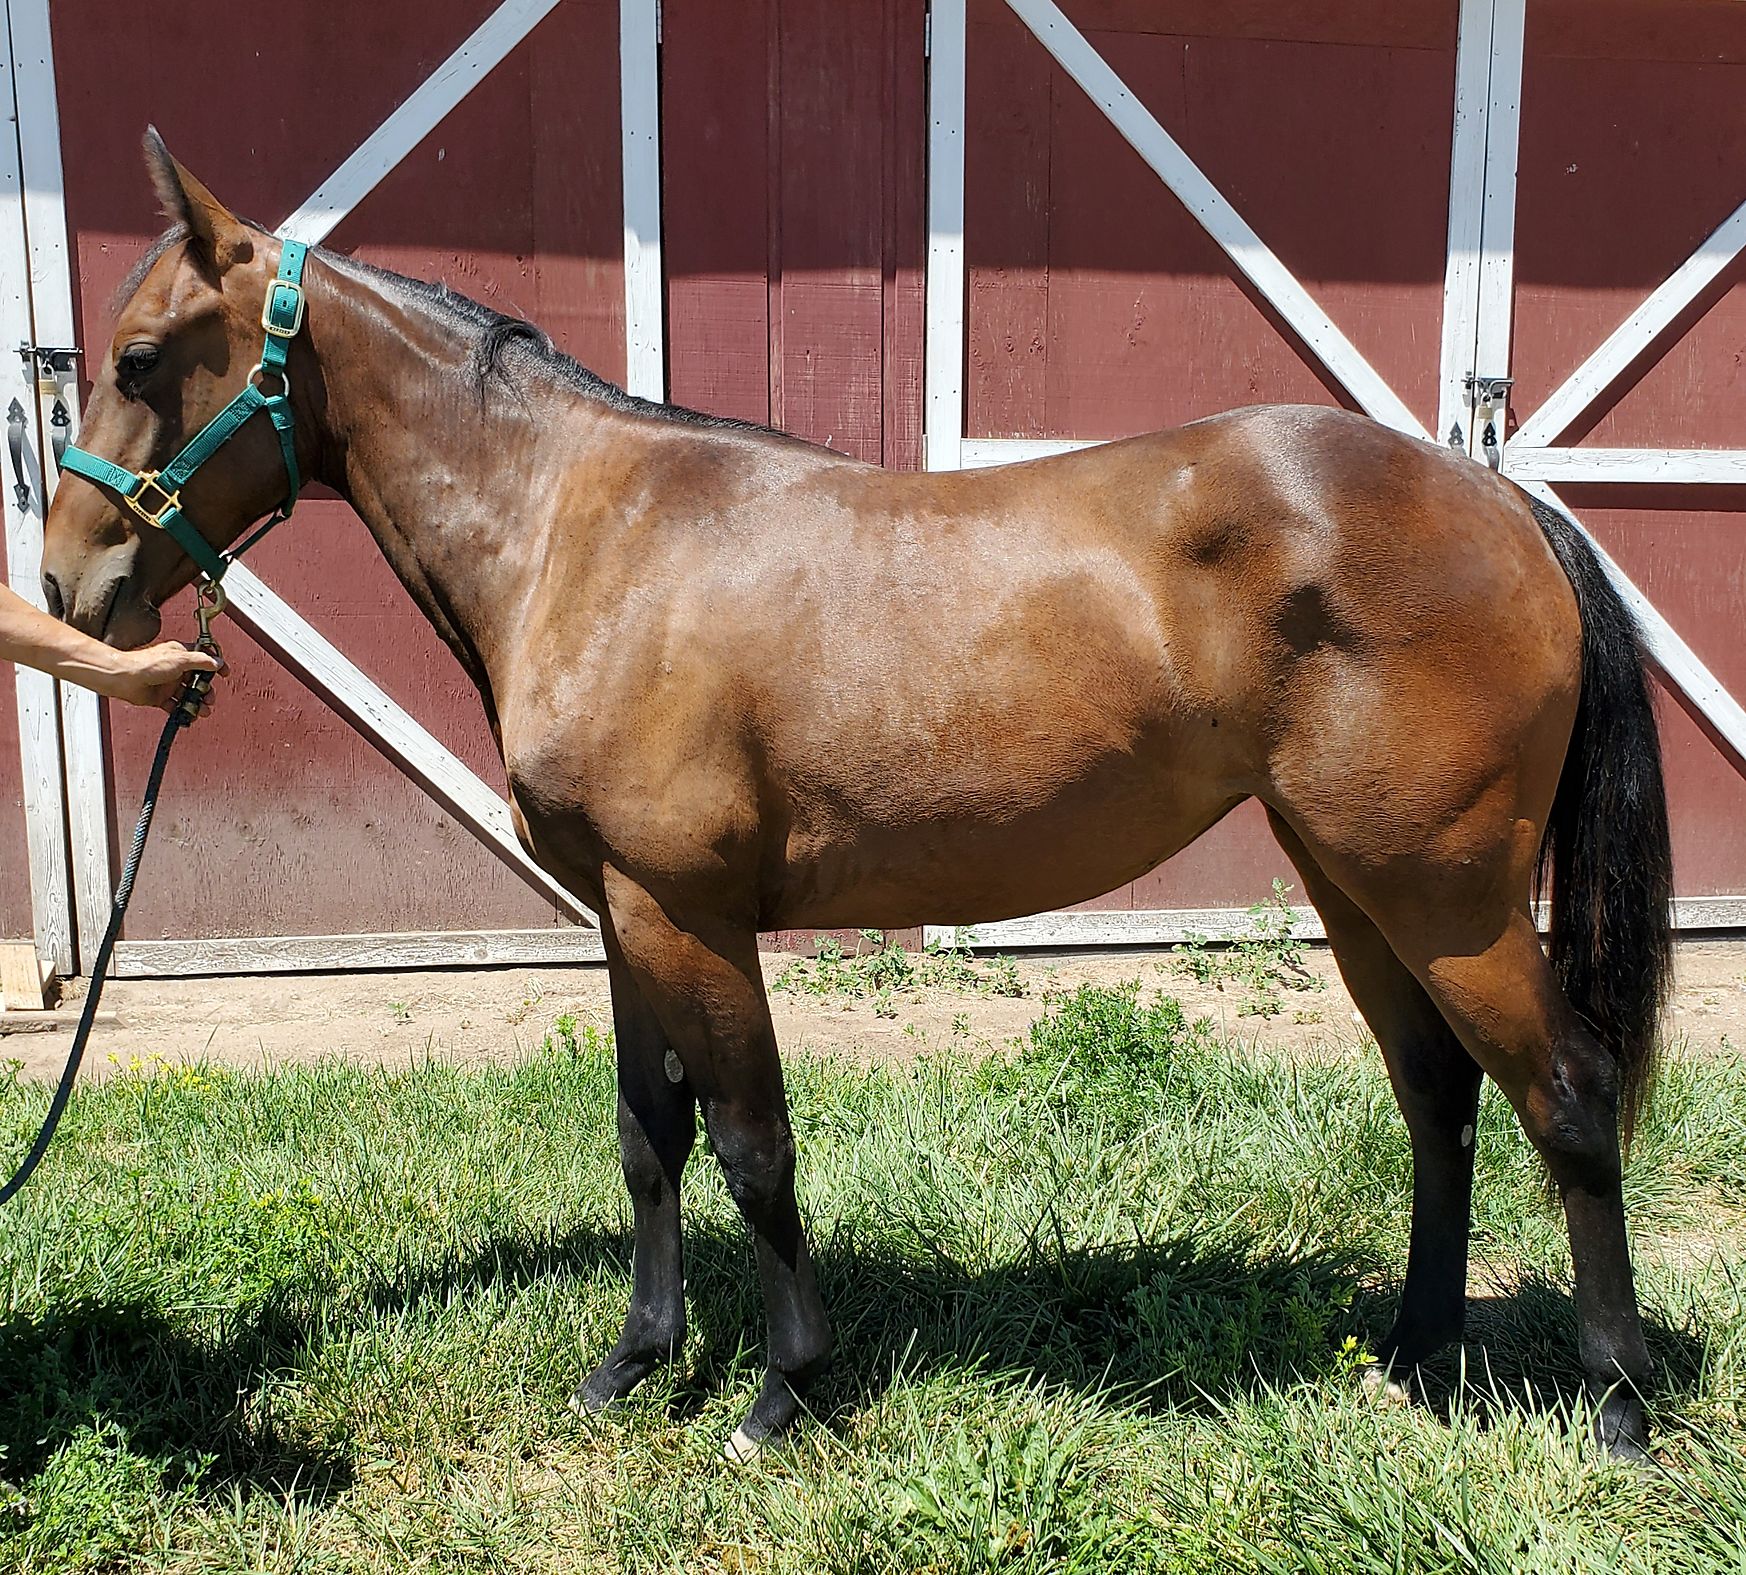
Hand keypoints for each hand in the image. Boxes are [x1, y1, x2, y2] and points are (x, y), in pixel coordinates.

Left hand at [98, 641, 223, 712]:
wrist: (123, 678)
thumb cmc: (145, 664)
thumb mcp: (180, 659)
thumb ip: (201, 661)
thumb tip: (217, 662)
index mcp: (180, 654)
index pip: (203, 657)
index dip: (215, 664)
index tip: (224, 673)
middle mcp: (175, 668)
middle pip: (198, 680)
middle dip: (207, 690)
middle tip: (209, 697)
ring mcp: (168, 683)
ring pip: (189, 695)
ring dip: (198, 703)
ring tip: (202, 711)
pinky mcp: (160, 697)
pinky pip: (176, 706)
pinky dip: (183, 712)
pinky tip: (188, 716)